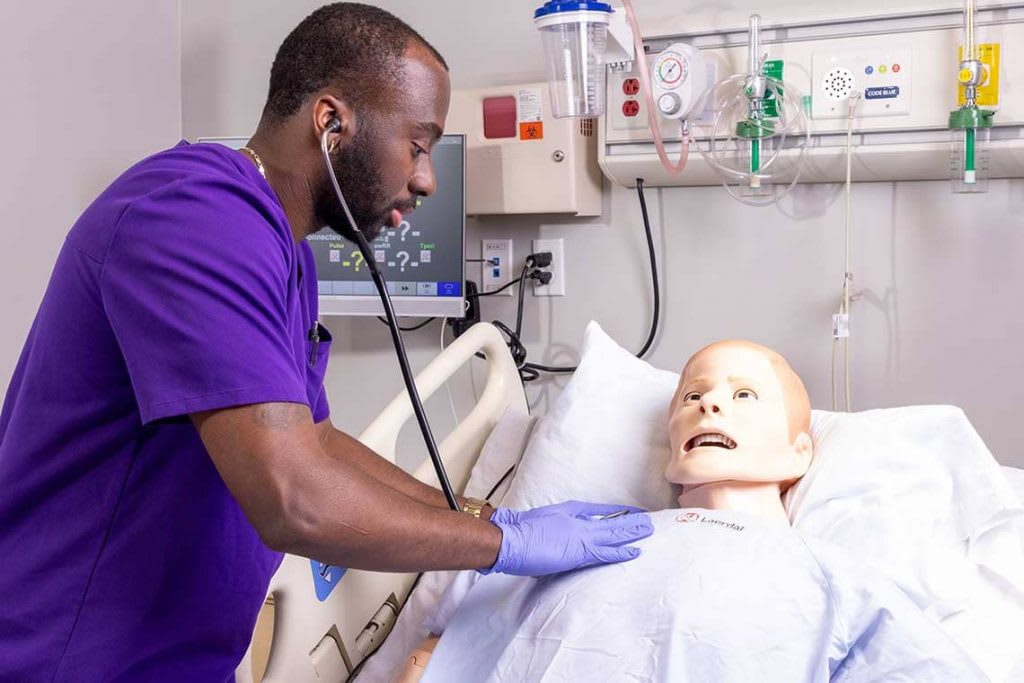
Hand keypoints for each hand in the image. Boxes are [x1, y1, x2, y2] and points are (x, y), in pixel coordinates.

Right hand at [484, 501, 652, 576]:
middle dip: (631, 521)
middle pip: (612, 520)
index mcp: (571, 512)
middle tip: (650, 520)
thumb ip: (558, 524)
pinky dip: (622, 551)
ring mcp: (581, 537)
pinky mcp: (580, 553)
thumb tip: (564, 531)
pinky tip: (635, 550)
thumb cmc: (521, 531)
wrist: (512, 538)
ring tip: (650, 530)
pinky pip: (607, 552)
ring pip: (614, 533)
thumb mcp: (543, 520)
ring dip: (633, 532)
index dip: (618, 512)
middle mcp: (580, 522)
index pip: (601, 511)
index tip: (633, 512)